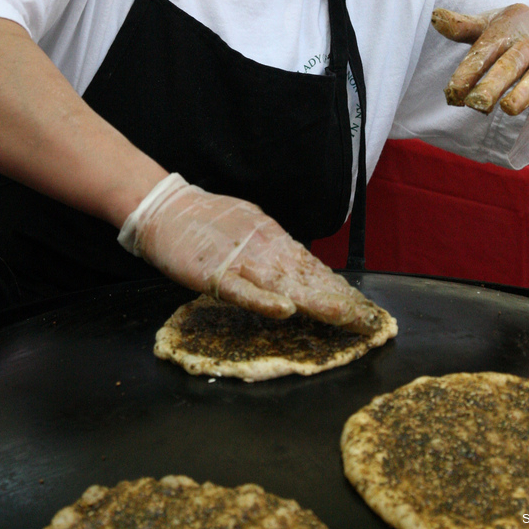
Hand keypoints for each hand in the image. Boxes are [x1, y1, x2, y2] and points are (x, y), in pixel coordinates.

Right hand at [118, 173, 381, 332]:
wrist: (166, 208)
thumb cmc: (206, 222)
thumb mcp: (248, 227)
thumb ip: (272, 247)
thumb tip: (300, 266)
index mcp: (272, 238)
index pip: (311, 267)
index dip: (335, 287)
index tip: (359, 307)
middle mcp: (264, 248)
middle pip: (305, 277)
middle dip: (335, 299)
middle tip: (361, 319)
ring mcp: (241, 261)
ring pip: (282, 284)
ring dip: (313, 301)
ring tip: (341, 315)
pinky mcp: (216, 274)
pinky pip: (244, 291)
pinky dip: (264, 300)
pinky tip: (285, 309)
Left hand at [431, 3, 528, 116]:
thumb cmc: (521, 36)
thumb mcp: (495, 26)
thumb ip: (464, 27)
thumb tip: (434, 17)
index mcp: (509, 28)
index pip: (486, 49)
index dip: (469, 71)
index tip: (452, 93)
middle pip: (511, 63)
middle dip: (494, 84)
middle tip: (476, 104)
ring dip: (525, 92)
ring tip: (508, 109)